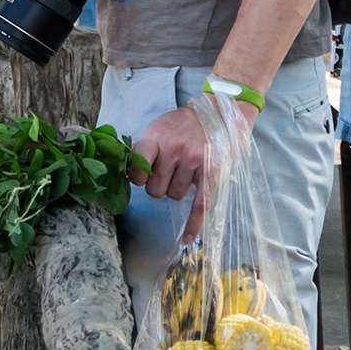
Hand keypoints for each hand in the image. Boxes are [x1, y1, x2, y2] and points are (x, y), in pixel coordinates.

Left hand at [132, 89, 256, 222]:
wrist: (221, 110)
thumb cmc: (185, 123)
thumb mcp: (160, 127)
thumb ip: (146, 149)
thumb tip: (129, 174)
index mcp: (157, 136)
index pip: (135, 171)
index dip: (137, 178)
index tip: (142, 175)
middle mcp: (174, 150)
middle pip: (155, 190)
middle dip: (159, 186)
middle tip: (169, 172)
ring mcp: (194, 162)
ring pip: (175, 196)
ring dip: (178, 190)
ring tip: (187, 171)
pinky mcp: (212, 174)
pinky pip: (199, 205)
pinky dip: (193, 224)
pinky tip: (187, 239)